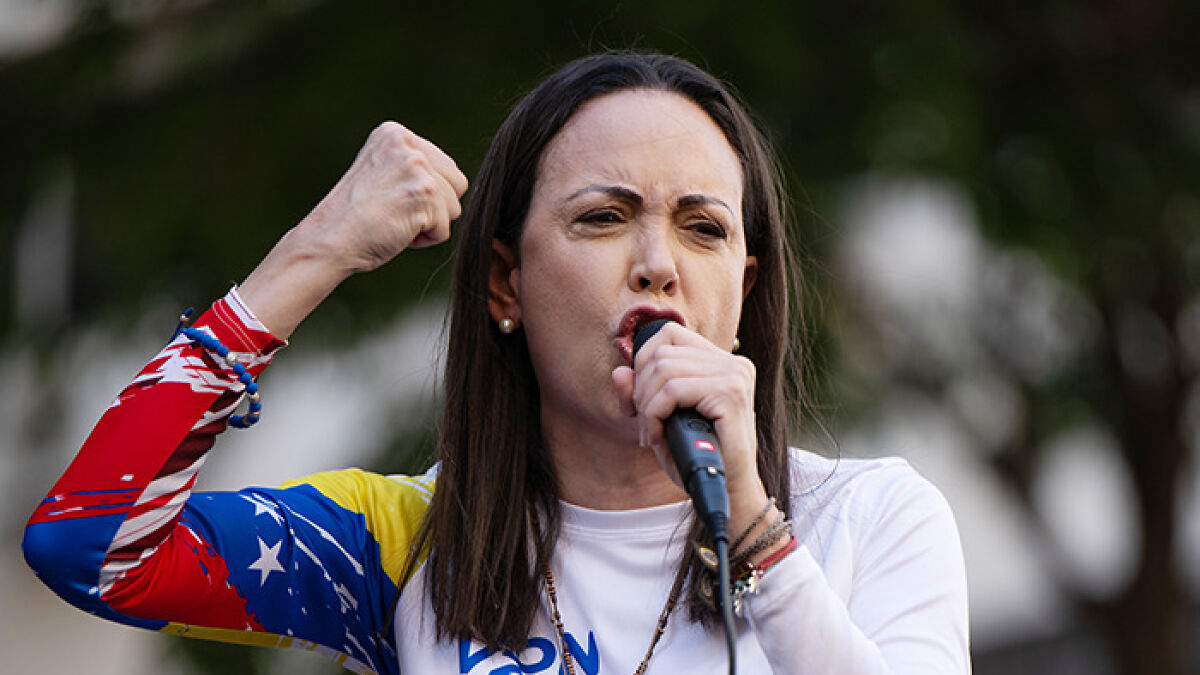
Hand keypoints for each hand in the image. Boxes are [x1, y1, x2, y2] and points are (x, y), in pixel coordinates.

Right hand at [239, 122, 467, 338]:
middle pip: (457, 185)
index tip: (389, 200)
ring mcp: (416, 166)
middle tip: (393, 212)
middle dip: (433, 208)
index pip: (445, 168)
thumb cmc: (354, 218)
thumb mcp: (383, 174)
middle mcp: (408, 143)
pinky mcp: (424, 192)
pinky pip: (444, 230)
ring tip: (392, 221)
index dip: (423, 195)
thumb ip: (413, 167)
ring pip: (453, 208)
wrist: (328, 240)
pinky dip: (423, 240)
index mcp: (395, 133)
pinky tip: (395, 232)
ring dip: (428, 224)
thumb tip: (458, 180)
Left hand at [610, 323, 760, 498]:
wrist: (726, 492)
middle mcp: (732, 363)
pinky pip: (672, 390)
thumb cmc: (696, 457)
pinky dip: (654, 414)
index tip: (641, 400)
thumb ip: (639, 394)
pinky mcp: (731, 393)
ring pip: (664, 369)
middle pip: (661, 353)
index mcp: (721, 361)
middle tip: (646, 424)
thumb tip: (620, 372)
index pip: (669, 333)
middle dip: (641, 389)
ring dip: (646, 405)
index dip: (643, 361)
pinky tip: (657, 436)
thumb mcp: (660, 420)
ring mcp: (734, 375)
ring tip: (652, 433)